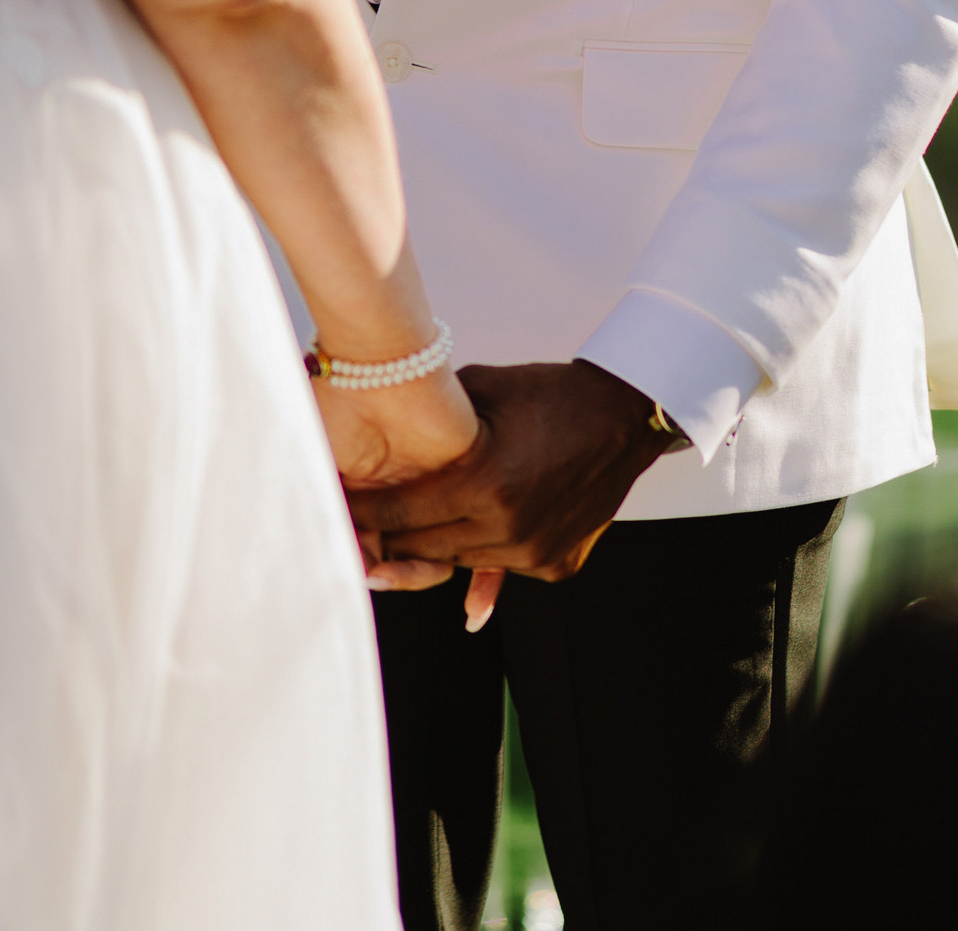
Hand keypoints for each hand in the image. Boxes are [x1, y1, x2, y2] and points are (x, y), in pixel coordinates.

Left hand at [347, 359, 673, 593]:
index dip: (363, 515)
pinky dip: (479, 550)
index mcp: (484, 481)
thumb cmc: (548, 395)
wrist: (621, 419)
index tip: (336, 513)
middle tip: (357, 530)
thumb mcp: (483, 390)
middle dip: (389, 537)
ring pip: (459, 561)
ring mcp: (534, 552)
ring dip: (435, 544)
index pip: (401, 513)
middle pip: (424, 548)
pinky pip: (499, 567)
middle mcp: (507, 526)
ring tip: (406, 529)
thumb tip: (380, 417)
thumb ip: (434, 416)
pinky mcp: (555, 566)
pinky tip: (463, 536)